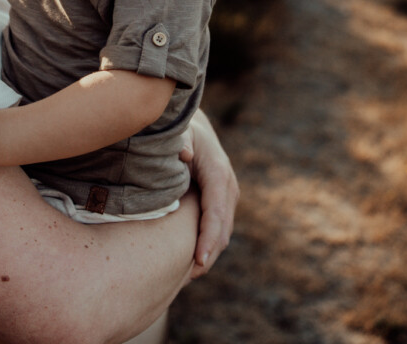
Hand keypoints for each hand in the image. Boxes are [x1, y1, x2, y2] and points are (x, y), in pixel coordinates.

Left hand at [180, 110, 237, 278]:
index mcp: (218, 173)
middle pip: (222, 230)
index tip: (199, 259)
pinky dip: (208, 246)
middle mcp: (228, 187)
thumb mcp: (179, 131)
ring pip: (222, 233)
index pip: (216, 212)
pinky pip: (218, 229)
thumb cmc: (182, 130)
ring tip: (186, 275)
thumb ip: (179, 141)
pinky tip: (190, 261)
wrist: (196, 127)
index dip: (208, 237)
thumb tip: (183, 153)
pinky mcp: (222, 203)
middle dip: (207, 255)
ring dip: (208, 255)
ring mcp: (228, 196)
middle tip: (186, 278)